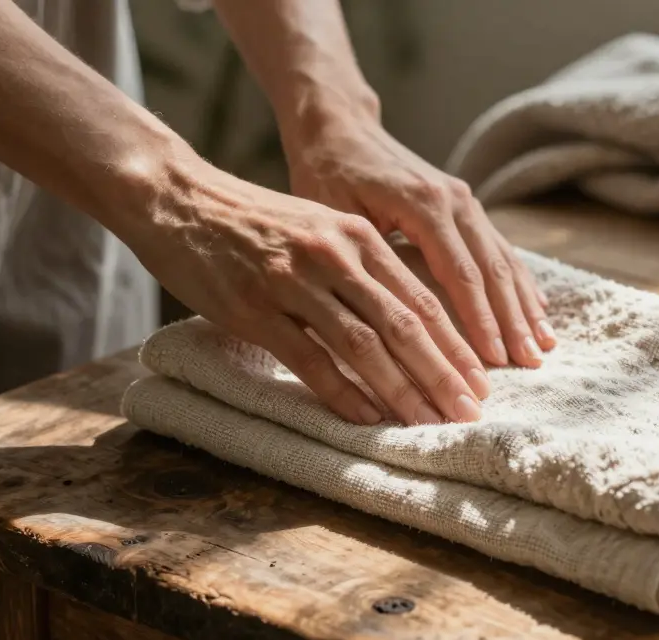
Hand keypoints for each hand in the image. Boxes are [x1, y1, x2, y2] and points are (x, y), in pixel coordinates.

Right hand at [126, 157, 490, 426]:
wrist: (177, 196)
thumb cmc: (255, 220)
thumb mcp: (322, 225)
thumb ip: (365, 264)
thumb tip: (413, 318)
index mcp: (358, 235)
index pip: (423, 298)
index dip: (458, 344)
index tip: (482, 381)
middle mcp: (334, 255)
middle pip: (403, 325)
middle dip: (442, 374)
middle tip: (469, 412)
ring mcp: (293, 282)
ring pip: (363, 345)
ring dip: (400, 390)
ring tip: (427, 423)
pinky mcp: (254, 309)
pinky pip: (309, 359)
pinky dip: (342, 393)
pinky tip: (366, 419)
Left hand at [285, 116, 556, 368]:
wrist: (340, 126)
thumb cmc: (327, 173)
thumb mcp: (336, 216)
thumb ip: (369, 262)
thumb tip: (392, 325)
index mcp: (424, 204)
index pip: (461, 274)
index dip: (480, 320)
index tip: (494, 360)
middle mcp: (454, 200)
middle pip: (493, 271)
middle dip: (513, 321)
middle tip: (529, 365)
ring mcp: (465, 201)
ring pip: (504, 261)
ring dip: (525, 307)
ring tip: (543, 347)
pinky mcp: (467, 206)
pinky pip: (501, 248)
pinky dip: (521, 283)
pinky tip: (538, 312)